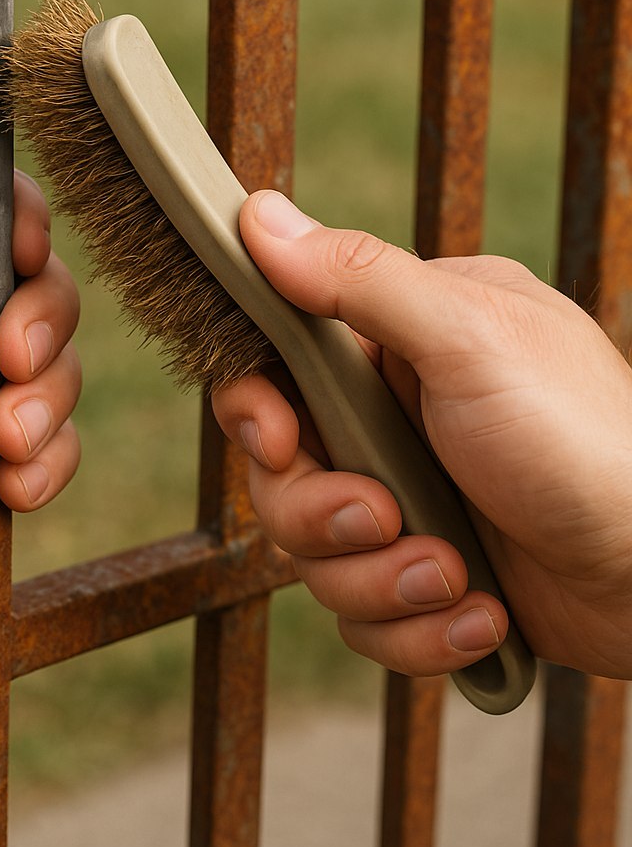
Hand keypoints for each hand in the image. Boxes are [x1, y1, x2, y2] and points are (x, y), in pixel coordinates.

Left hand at [0, 6, 79, 658]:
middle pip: (25, 272)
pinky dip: (39, 450)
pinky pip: (41, 418)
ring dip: (40, 401)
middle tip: (6, 364)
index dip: (17, 222)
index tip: (20, 259)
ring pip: (44, 351)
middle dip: (34, 326)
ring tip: (2, 439)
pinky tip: (9, 479)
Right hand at [213, 190, 631, 679]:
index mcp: (392, 349)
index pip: (274, 371)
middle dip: (324, 518)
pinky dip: (417, 631)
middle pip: (280, 480)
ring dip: (380, 584)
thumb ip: (358, 278)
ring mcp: (407, 506)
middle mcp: (391, 425)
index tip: (281, 442)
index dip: (256, 413)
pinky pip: (364, 619)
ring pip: (314, 560)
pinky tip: (482, 615)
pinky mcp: (424, 579)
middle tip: (387, 519)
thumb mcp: (469, 338)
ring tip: (456, 577)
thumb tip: (258, 215)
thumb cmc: (589, 438)